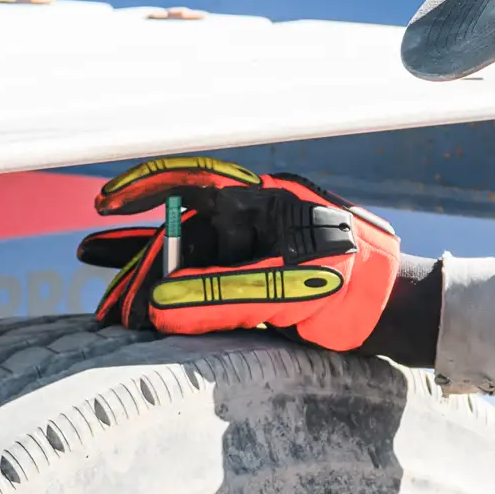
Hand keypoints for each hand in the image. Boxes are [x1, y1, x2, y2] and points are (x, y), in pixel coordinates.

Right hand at [76, 157, 400, 350]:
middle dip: (139, 261)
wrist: (393, 311)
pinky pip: (204, 289)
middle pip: (182, 234)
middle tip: (101, 285)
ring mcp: (253, 254)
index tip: (105, 204)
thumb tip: (157, 308)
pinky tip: (140, 311)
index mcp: (263, 201)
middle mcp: (253, 222)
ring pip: (188, 264)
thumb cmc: (354, 282)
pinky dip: (173, 301)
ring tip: (107, 309)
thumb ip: (224, 295)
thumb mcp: (289, 287)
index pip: (193, 182)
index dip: (146, 187)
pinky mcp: (256, 287)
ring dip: (149, 284)